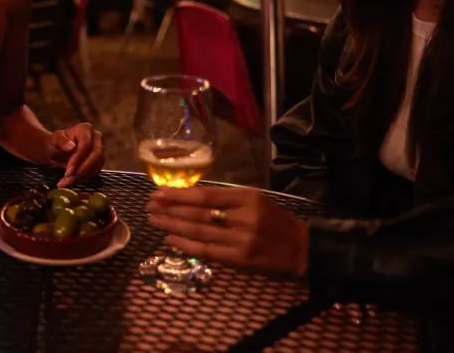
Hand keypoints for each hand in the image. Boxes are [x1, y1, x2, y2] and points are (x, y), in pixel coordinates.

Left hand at [46, 123, 103, 186]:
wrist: (57, 151)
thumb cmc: (55, 143)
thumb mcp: (54, 140)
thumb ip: (61, 141)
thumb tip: (71, 146)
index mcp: (85, 129)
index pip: (86, 144)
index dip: (78, 158)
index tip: (68, 170)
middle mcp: (96, 137)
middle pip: (96, 155)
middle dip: (82, 169)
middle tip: (68, 178)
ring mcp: (99, 150)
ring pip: (97, 165)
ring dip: (82, 176)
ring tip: (66, 182)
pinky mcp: (99, 161)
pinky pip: (95, 172)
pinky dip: (83, 178)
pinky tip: (71, 181)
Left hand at [146, 186, 308, 276]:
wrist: (303, 249)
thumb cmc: (275, 221)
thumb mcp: (255, 200)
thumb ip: (226, 199)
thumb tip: (189, 197)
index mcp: (247, 198)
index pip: (206, 195)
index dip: (179, 194)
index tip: (159, 193)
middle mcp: (243, 217)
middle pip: (198, 212)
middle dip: (170, 209)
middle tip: (150, 205)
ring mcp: (240, 240)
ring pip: (198, 231)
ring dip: (172, 226)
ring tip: (154, 220)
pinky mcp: (239, 259)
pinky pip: (205, 251)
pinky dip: (185, 245)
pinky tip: (170, 239)